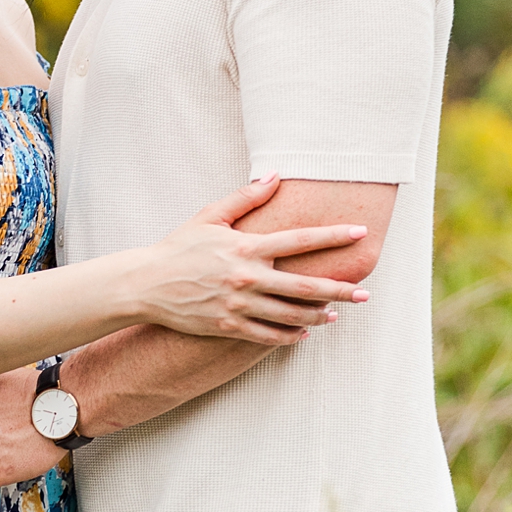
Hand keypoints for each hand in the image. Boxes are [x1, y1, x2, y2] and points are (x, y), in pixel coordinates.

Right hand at [139, 183, 371, 343]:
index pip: (300, 240)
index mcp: (246, 247)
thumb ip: (245, 198)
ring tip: (337, 316)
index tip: (361, 233)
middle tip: (366, 294)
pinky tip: (305, 333)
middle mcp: (246, 278)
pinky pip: (268, 336)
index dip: (333, 236)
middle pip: (304, 286)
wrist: (145, 284)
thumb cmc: (179, 247)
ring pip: (291, 315)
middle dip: (340, 290)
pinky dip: (290, 336)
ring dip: (319, 316)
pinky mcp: (228, 327)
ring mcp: (238, 306)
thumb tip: (276, 175)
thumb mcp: (209, 216)